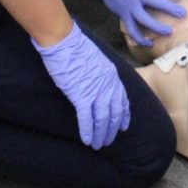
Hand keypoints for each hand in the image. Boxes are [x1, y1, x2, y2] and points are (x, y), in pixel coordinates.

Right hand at [32, 22, 129, 149]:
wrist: (64, 42)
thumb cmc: (76, 47)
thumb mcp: (97, 60)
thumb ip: (101, 75)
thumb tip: (97, 85)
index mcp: (112, 76)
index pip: (123, 100)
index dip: (123, 115)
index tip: (123, 126)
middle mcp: (108, 86)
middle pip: (114, 113)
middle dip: (112, 129)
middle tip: (108, 141)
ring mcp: (95, 91)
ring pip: (102, 119)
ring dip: (100, 134)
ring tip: (98, 145)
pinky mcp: (81, 96)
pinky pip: (86, 118)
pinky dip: (87, 131)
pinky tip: (87, 140)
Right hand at [95, 0, 187, 46]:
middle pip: (155, 2)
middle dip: (169, 8)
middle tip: (183, 14)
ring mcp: (130, 6)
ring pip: (144, 19)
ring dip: (157, 27)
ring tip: (169, 32)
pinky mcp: (124, 16)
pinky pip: (133, 30)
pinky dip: (141, 39)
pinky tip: (150, 44)